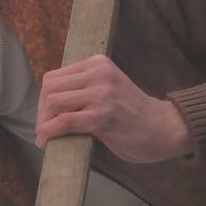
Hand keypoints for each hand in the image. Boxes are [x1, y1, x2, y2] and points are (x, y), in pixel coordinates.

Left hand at [36, 55, 191, 162]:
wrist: (164, 128)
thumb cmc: (135, 113)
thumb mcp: (109, 87)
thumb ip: (85, 88)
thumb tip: (49, 103)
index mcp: (98, 64)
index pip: (55, 76)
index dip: (44, 98)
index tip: (47, 115)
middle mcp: (99, 74)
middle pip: (50, 88)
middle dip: (41, 111)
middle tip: (44, 128)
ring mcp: (101, 95)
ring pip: (52, 103)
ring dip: (43, 122)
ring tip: (45, 136)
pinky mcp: (101, 116)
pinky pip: (63, 122)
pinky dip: (48, 132)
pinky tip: (46, 141)